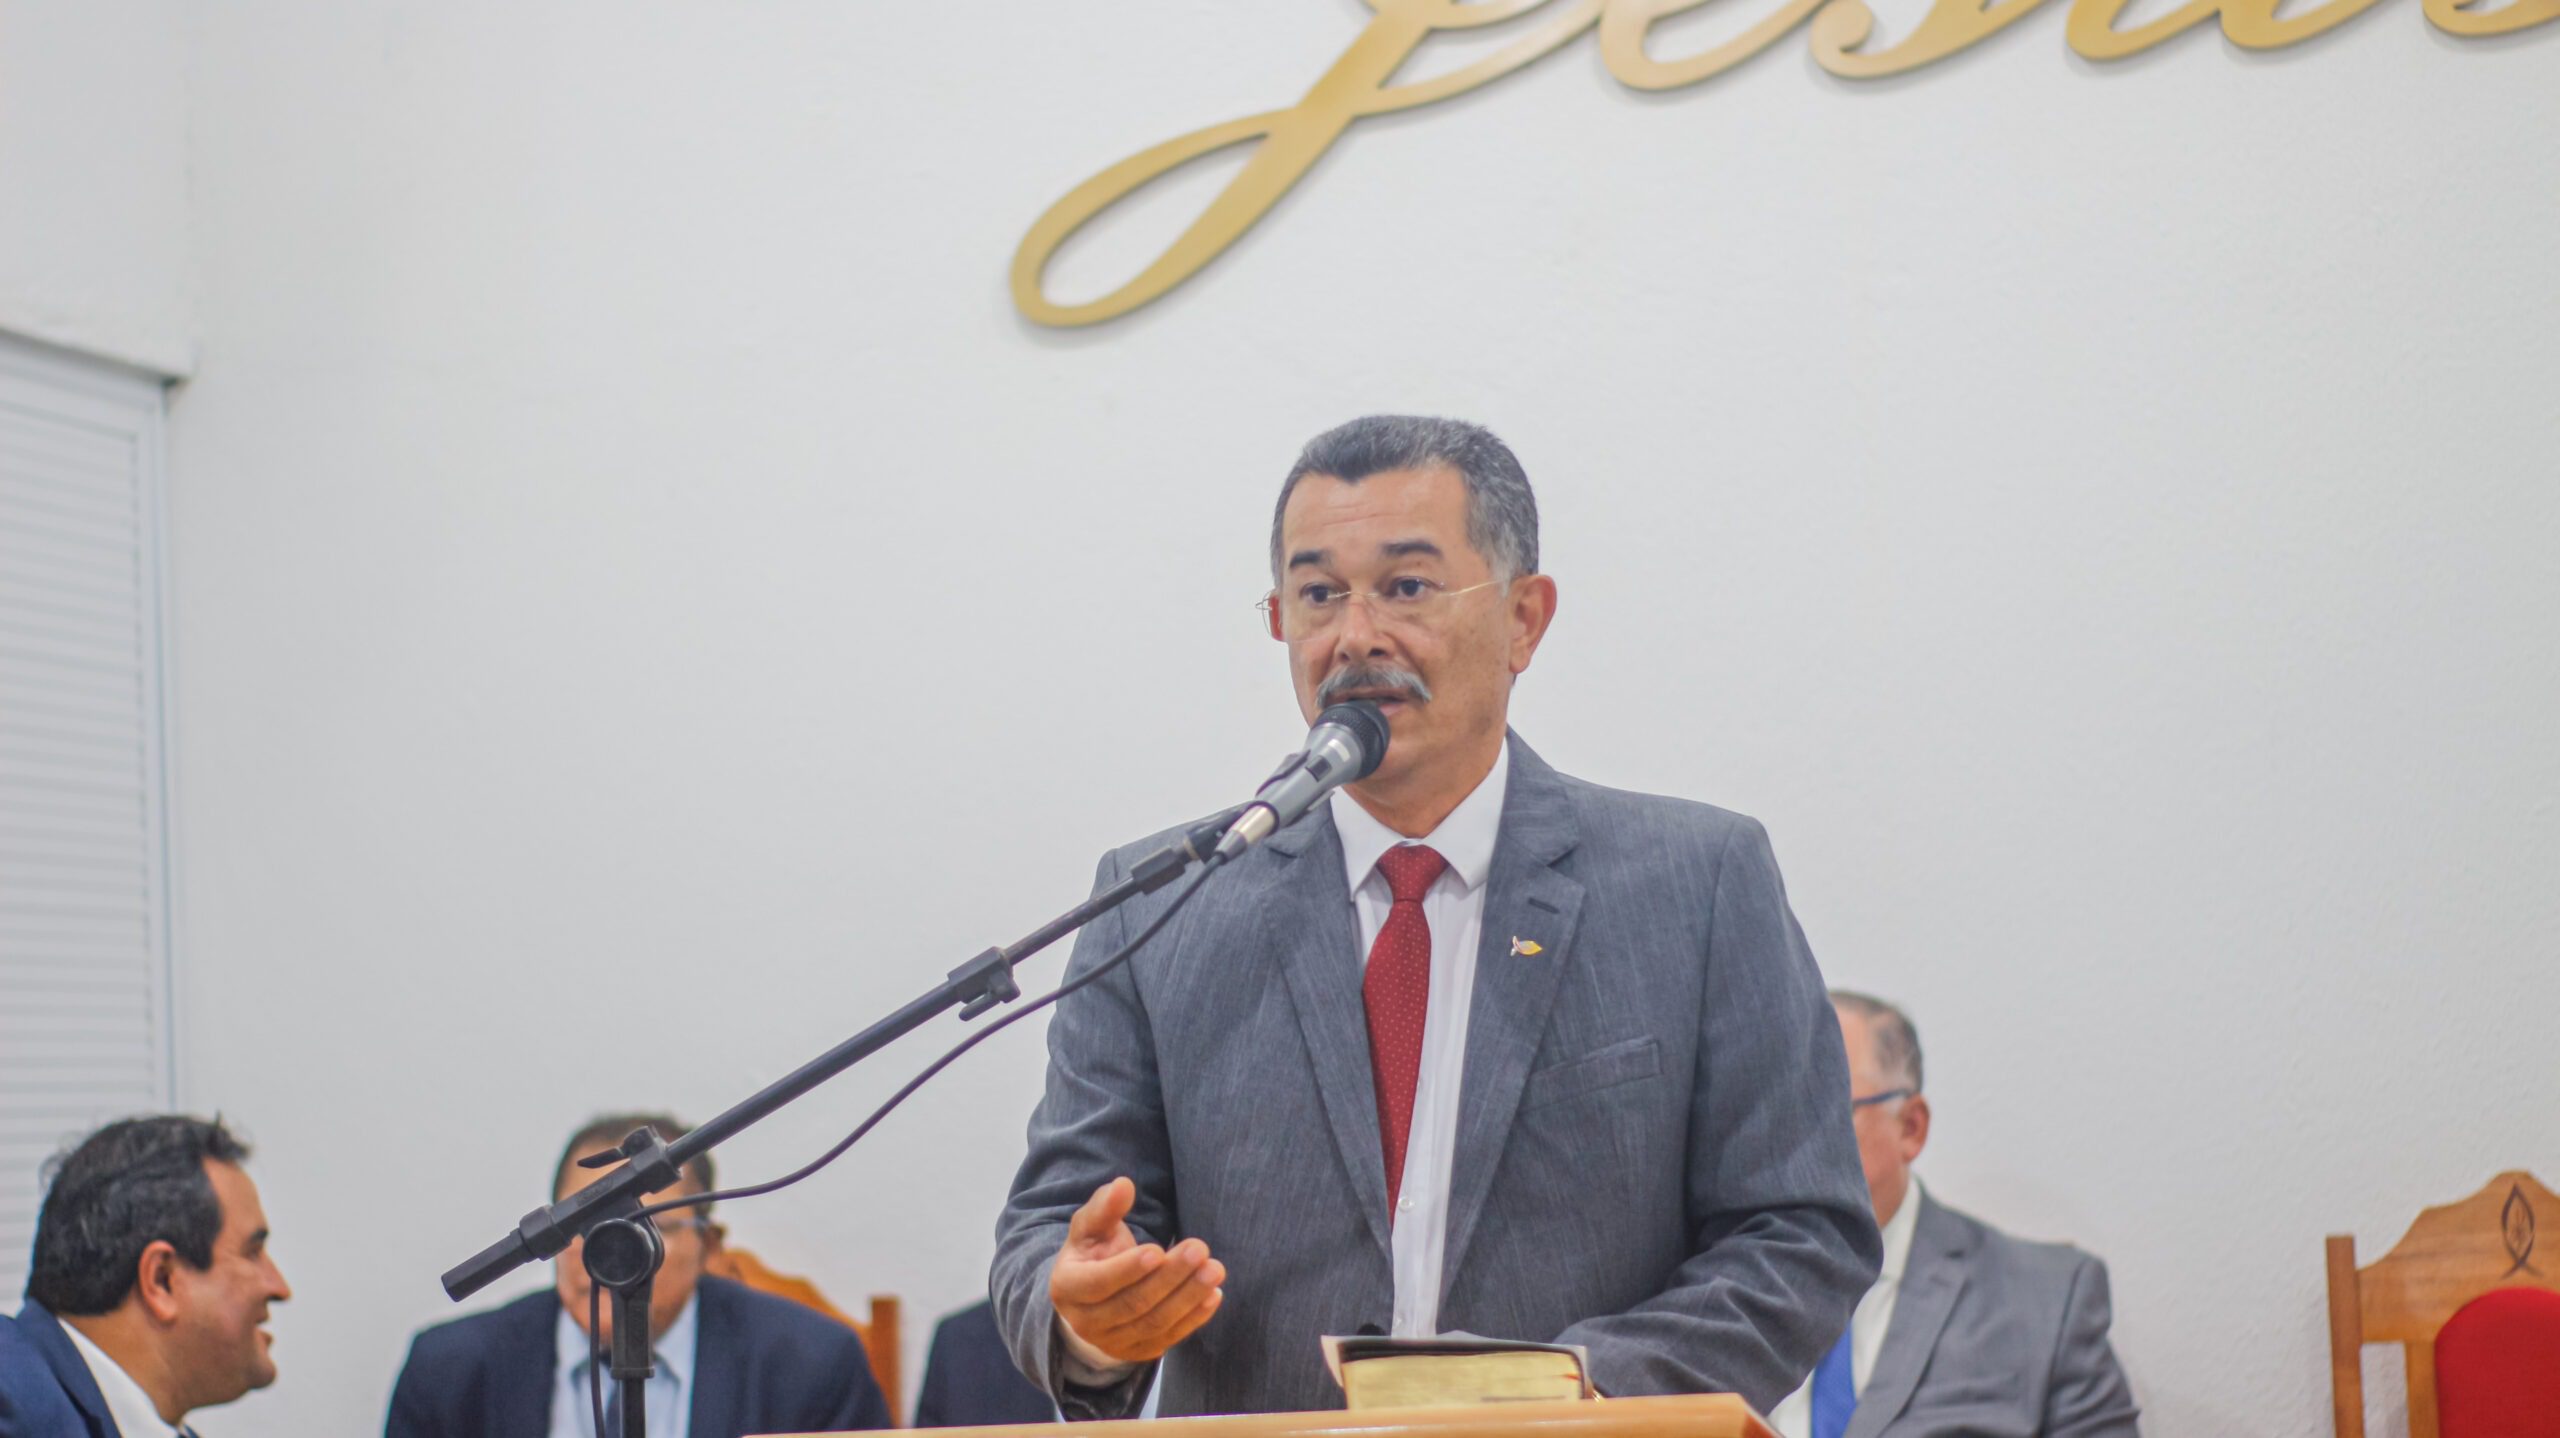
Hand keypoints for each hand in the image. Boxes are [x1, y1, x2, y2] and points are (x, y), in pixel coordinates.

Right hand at [1050, 1177, 1226, 1364]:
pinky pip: (1169, 1337)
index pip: (1097, 1284)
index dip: (1127, 1269)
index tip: (1157, 1250)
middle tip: (1200, 1250)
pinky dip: (1194, 1318)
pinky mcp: (1139, 1351)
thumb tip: (1124, 1185)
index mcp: (1067, 1288)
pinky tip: (1213, 1295)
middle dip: (1170, 1277)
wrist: (1091, 1296)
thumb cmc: (1092, 1252)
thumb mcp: (1090, 1227)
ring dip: (1188, 1297)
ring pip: (1155, 1323)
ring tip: (1214, 1270)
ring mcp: (1113, 1342)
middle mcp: (1086, 1323)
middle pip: (1133, 1304)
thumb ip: (1105, 1207)